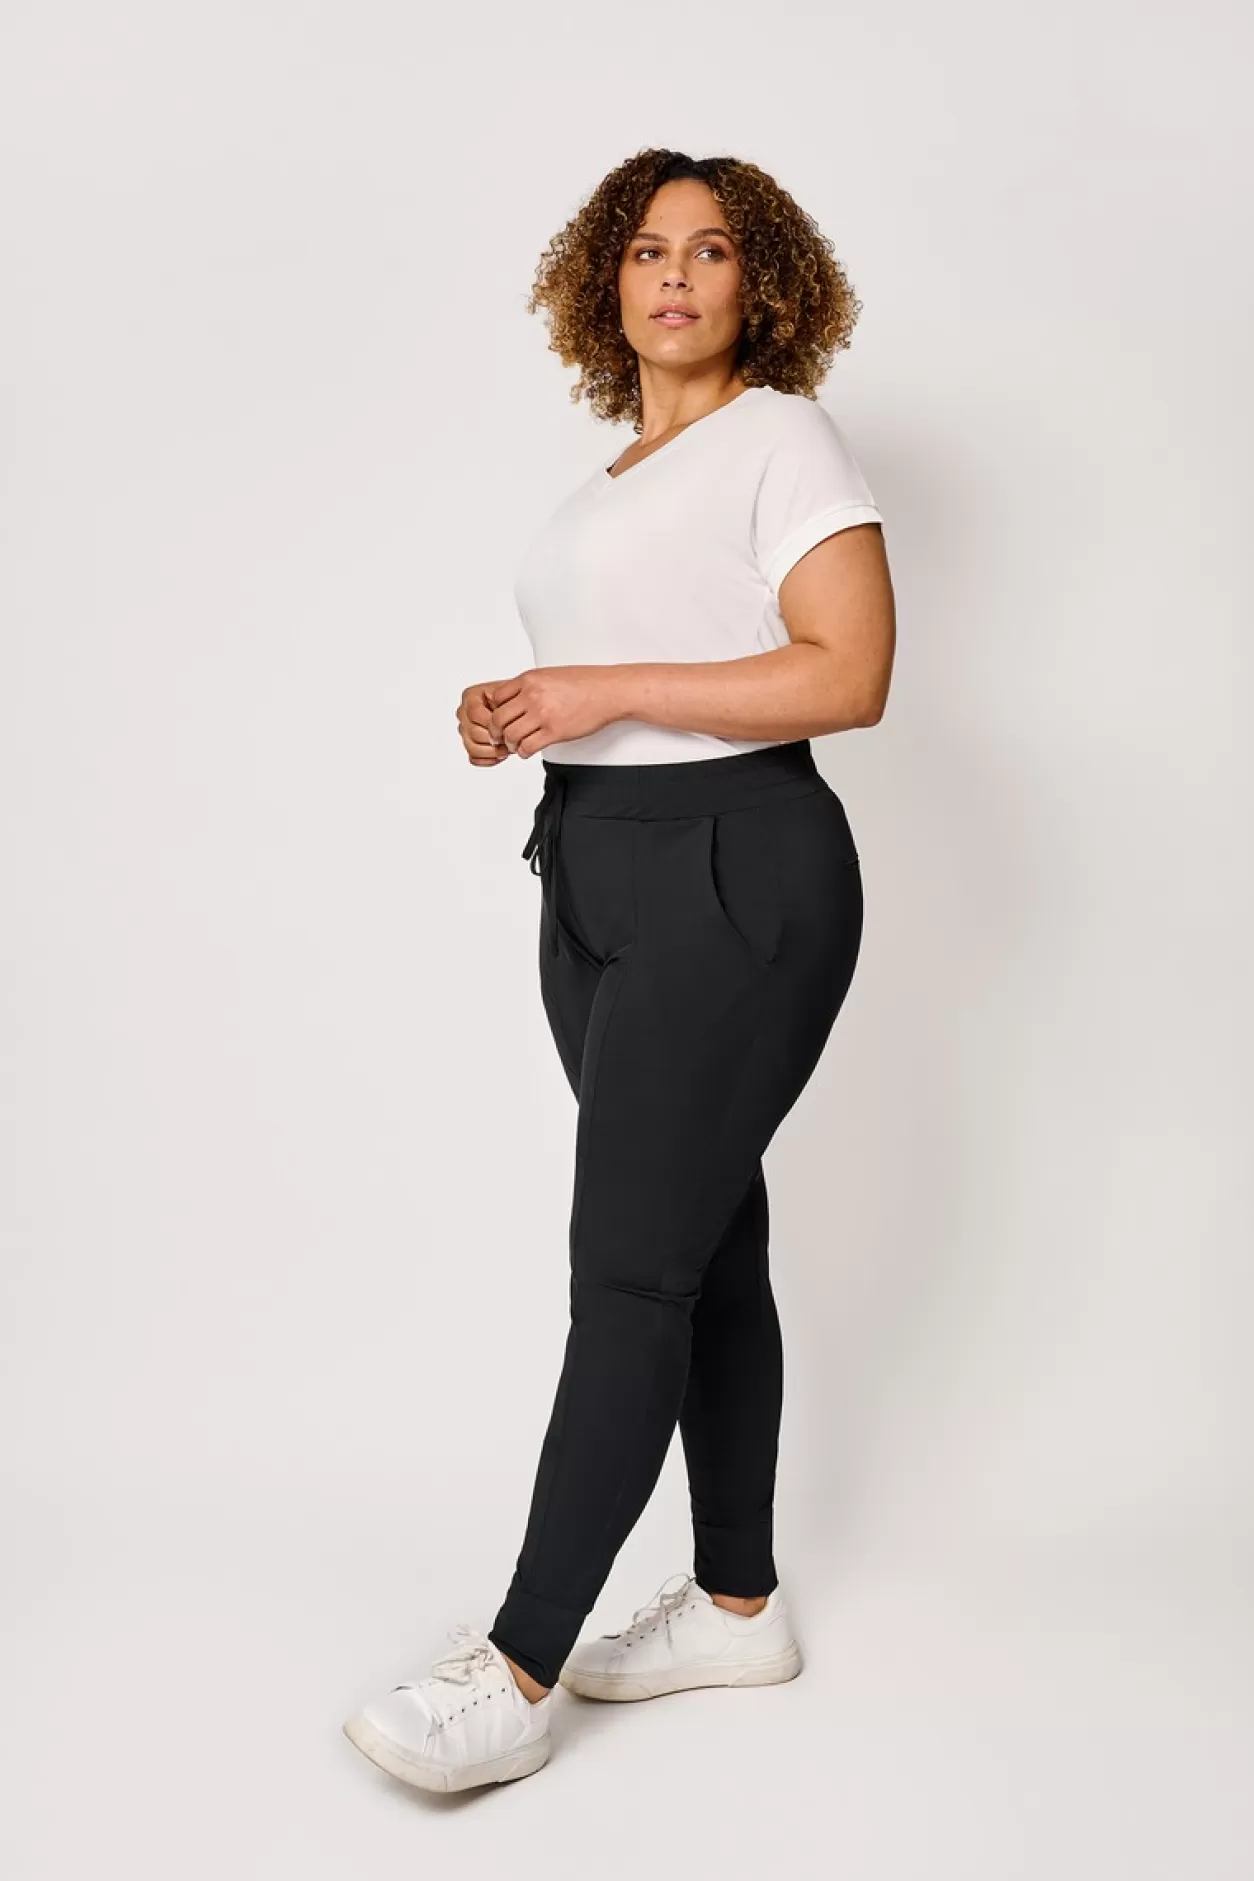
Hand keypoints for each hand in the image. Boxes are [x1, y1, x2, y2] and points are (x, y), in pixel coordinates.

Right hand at [457, 681, 511, 765]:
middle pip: (473, 732)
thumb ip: (504, 706)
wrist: (517, 709)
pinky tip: (501, 754)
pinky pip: (474, 758)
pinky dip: (489, 759)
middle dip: (495, 738)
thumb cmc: (515, 701)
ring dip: (493, 751)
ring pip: (472, 747)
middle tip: (511, 740)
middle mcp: (463, 713)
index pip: (475, 713)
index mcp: (470, 696)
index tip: (507, 727)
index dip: (492, 723)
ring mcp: (464, 730)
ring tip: (507, 748)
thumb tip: (499, 727)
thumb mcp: (513, 697)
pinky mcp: (469, 745)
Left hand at [485, 665, 619, 756]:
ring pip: (510, 735)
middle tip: (500, 737)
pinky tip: (527, 750)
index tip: (499, 718)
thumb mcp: (550, 674)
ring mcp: (543, 714)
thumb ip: (530, 685)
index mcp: (529, 679)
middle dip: (496, 731)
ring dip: (509, 744)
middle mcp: (533, 696)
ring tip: (515, 745)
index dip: (494, 710)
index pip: (496, 697)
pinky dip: (523, 752)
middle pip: (498, 719)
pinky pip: (527, 747)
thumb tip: (513, 697)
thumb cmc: (584, 683)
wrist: (608, 691)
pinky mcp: (554, 732)